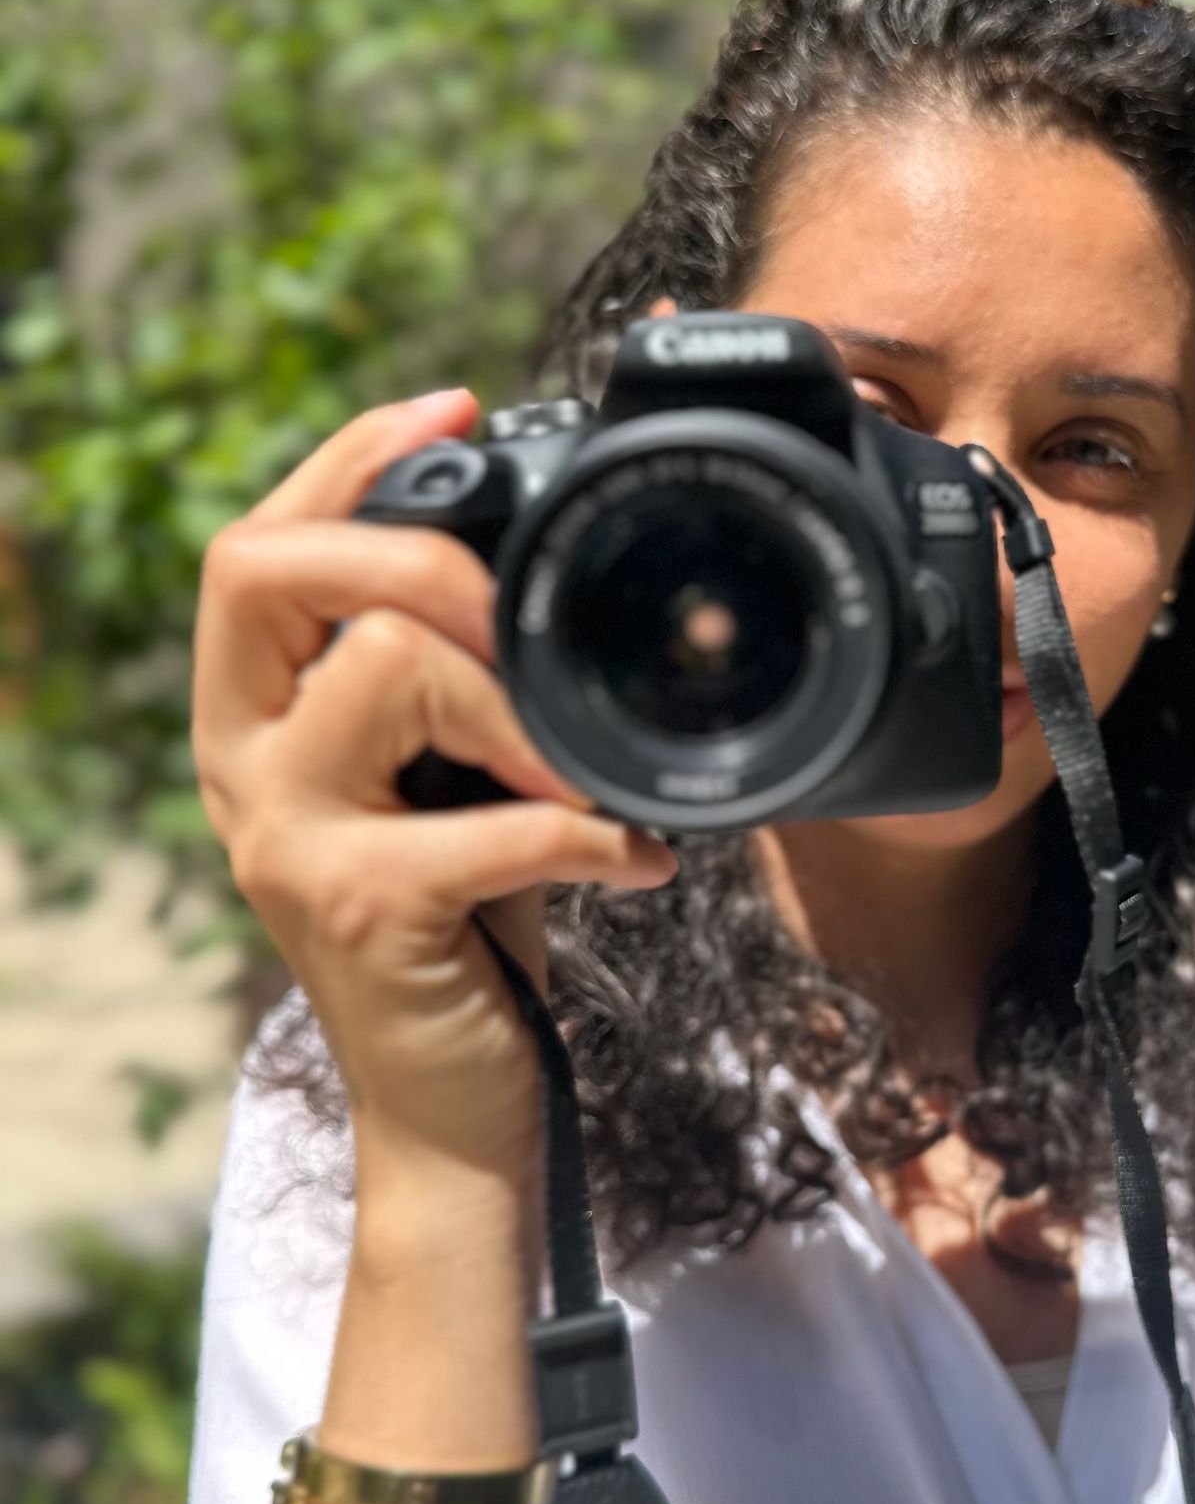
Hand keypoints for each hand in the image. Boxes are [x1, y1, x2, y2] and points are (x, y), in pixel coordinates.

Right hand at [192, 381, 678, 1192]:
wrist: (457, 1104)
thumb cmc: (468, 924)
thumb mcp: (447, 775)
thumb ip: (452, 676)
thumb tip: (540, 552)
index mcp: (254, 715)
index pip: (255, 541)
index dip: (348, 455)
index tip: (459, 398)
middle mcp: (239, 763)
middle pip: (272, 569)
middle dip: (420, 558)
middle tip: (522, 623)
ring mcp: (283, 838)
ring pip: (391, 668)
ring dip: (527, 711)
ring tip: (591, 781)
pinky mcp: (356, 911)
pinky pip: (497, 822)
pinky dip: (597, 836)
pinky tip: (645, 861)